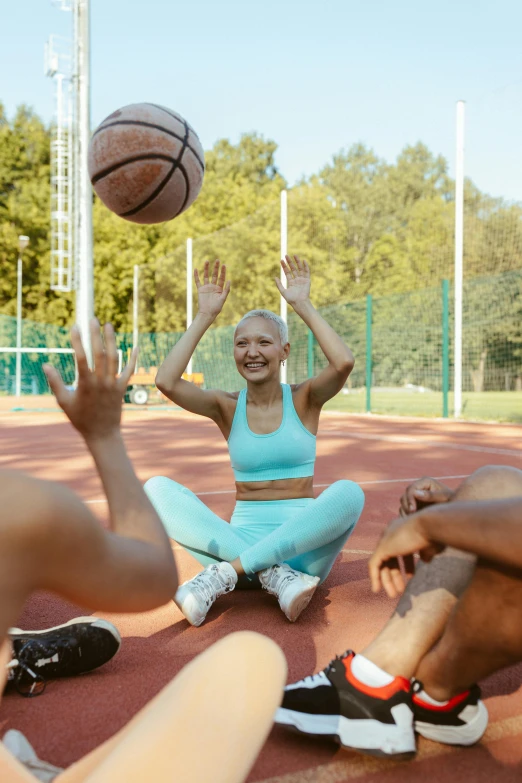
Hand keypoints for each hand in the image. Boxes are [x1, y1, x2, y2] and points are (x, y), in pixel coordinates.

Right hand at [43, 319, 136, 441]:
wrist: (102, 434)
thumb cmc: (80, 418)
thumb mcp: (64, 401)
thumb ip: (54, 382)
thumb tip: (45, 365)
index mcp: (85, 384)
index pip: (81, 358)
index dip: (78, 342)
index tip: (75, 327)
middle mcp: (101, 382)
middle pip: (99, 354)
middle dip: (96, 335)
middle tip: (93, 319)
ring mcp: (113, 384)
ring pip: (114, 358)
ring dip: (112, 341)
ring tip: (109, 325)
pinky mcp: (122, 389)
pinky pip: (129, 371)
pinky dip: (133, 359)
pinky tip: (136, 346)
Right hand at [195, 260, 230, 317]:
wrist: (207, 313)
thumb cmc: (216, 308)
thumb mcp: (223, 299)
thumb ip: (226, 290)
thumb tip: (229, 280)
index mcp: (220, 289)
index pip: (222, 278)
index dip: (223, 271)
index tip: (224, 265)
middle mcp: (213, 287)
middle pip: (214, 275)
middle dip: (216, 268)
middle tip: (217, 260)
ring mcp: (206, 288)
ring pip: (206, 276)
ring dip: (206, 269)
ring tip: (207, 261)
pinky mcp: (200, 290)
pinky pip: (198, 281)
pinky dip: (196, 275)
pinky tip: (196, 269)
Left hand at [275, 256, 310, 307]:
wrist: (300, 302)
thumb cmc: (291, 299)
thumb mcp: (283, 291)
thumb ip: (279, 285)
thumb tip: (274, 277)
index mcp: (291, 282)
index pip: (287, 272)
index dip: (284, 266)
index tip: (281, 261)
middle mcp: (297, 280)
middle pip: (293, 269)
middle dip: (290, 262)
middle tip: (286, 255)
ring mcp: (302, 280)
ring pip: (300, 269)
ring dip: (297, 262)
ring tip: (294, 255)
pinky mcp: (307, 280)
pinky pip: (307, 272)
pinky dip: (306, 266)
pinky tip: (303, 261)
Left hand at [368, 514, 444, 597]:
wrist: (430, 525)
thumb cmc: (435, 534)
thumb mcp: (431, 545)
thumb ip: (426, 552)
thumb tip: (425, 560)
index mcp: (402, 530)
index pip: (400, 549)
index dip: (406, 564)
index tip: (411, 577)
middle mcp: (391, 533)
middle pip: (390, 558)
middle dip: (395, 575)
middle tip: (401, 590)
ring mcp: (386, 540)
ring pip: (382, 563)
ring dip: (387, 580)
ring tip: (393, 594)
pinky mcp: (382, 547)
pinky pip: (373, 565)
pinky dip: (374, 577)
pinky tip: (376, 589)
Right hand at [399, 477, 454, 516]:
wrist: (457, 511)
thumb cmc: (453, 502)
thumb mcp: (444, 498)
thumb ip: (431, 496)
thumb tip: (415, 493)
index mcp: (426, 482)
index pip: (411, 489)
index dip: (410, 499)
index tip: (412, 510)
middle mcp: (419, 487)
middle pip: (405, 496)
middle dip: (407, 506)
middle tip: (412, 517)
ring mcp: (415, 496)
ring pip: (403, 503)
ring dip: (405, 512)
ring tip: (412, 521)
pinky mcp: (414, 505)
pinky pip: (404, 510)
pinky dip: (406, 516)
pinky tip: (412, 523)